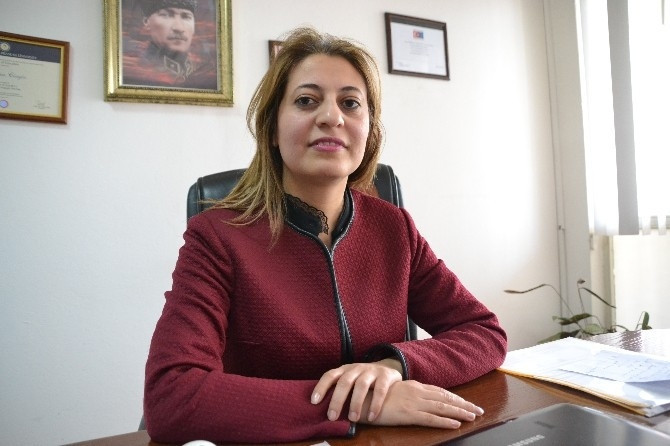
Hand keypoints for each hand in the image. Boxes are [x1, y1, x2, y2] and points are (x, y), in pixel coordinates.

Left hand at [311, 359, 402, 422]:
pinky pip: (380, 390)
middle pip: (344, 382)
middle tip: (332, 417)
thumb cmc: (363, 380)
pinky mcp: (386, 376)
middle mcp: (357, 368)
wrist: (388, 370)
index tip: (314, 401)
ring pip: (361, 385)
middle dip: (337, 400)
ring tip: (352, 419)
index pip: (330, 375)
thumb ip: (339, 389)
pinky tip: (371, 417)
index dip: (321, 387)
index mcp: (345, 370)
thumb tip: (320, 408)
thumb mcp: (350, 380)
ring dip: (355, 403)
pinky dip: (375, 404)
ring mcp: (371, 371)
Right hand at [360, 380, 484, 428]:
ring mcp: (413, 403)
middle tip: (479, 410)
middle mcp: (416, 392)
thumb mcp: (393, 392)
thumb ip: (406, 394)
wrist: (360, 396)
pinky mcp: (408, 414)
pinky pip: (431, 419)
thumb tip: (416, 398)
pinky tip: (455, 424)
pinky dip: (445, 421)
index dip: (454, 398)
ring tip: (473, 417)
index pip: (439, 392)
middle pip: (445, 398)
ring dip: (459, 412)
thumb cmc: (373, 396)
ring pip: (442, 407)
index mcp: (413, 387)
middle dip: (463, 405)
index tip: (467, 403)